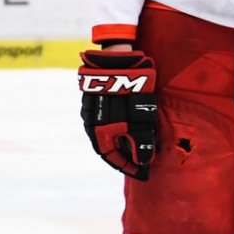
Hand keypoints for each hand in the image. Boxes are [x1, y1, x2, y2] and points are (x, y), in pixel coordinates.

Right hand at [80, 47, 157, 178]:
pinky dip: (114, 127)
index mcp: (100, 133)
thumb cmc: (131, 92)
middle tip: (138, 162)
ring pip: (103, 132)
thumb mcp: (141, 120)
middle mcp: (91, 124)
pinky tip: (126, 125)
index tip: (143, 173)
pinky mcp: (93, 96)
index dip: (128, 167)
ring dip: (118, 141)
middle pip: (106, 147)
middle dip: (123, 156)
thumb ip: (142, 143)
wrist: (117, 60)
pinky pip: (103, 119)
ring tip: (134, 145)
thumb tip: (144, 161)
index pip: (113, 158)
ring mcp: (90, 109)